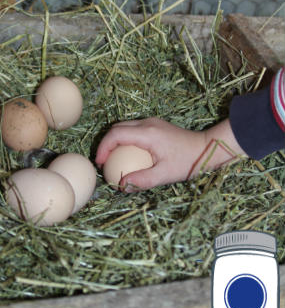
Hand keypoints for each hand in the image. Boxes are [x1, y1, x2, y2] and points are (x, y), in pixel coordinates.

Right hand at [95, 117, 246, 191]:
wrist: (207, 148)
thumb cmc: (189, 161)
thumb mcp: (165, 174)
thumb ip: (142, 180)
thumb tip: (122, 185)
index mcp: (147, 133)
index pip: (115, 135)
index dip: (103, 148)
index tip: (100, 163)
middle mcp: (147, 123)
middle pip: (117, 128)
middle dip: (106, 144)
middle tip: (104, 162)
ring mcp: (152, 122)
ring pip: (124, 127)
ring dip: (115, 141)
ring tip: (113, 160)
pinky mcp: (156, 125)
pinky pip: (134, 129)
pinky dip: (125, 140)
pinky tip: (128, 155)